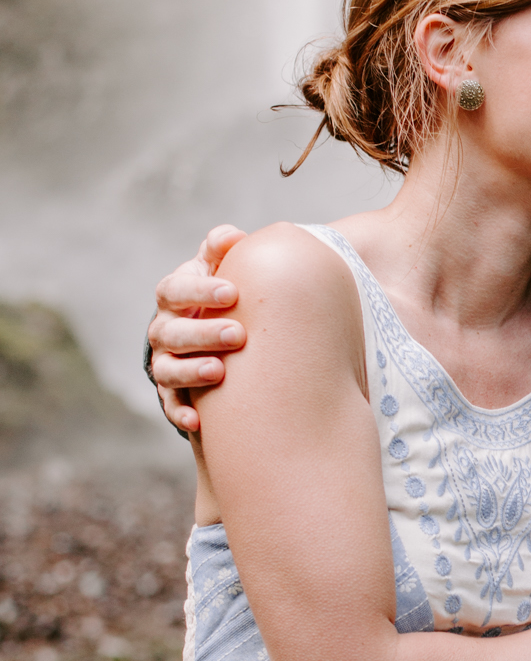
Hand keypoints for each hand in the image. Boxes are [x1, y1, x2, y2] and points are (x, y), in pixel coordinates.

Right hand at [148, 225, 248, 431]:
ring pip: (168, 369)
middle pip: (172, 333)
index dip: (200, 291)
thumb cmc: (220, 291)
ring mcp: (165, 361)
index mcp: (173, 295)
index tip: (234, 292)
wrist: (212, 326)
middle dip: (203, 333)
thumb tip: (233, 237)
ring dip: (191, 372)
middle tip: (238, 334)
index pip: (175, 290)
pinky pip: (170, 405)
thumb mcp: (218, 266)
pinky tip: (198, 422)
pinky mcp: (172, 391)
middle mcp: (163, 329)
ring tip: (220, 372)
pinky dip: (181, 413)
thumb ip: (221, 247)